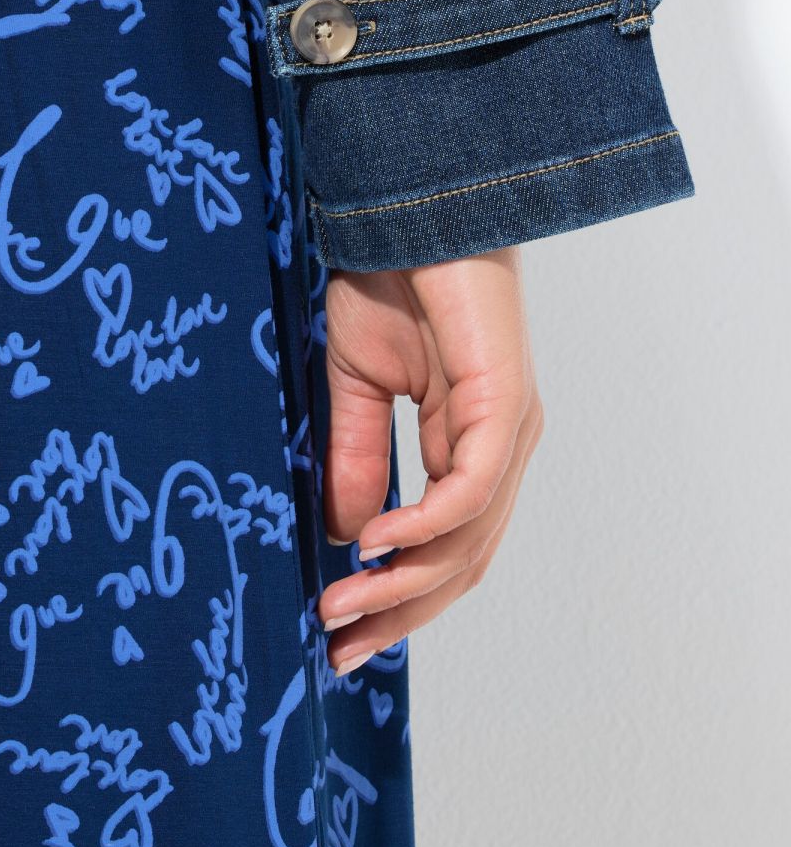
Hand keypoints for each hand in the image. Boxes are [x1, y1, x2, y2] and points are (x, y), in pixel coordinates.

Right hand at [316, 246, 543, 674]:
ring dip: (402, 582)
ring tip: (341, 605)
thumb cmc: (387, 273)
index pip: (443, 546)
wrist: (404, 199)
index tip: (337, 632)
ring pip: (469, 538)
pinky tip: (376, 543)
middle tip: (338, 647)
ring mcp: (508, 427)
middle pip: (462, 561)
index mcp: (468, 441)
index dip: (394, 596)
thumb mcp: (355, 382)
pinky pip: (470, 489)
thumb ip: (357, 457)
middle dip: (399, 612)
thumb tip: (346, 537)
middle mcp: (500, 445)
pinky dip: (424, 526)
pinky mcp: (503, 402)